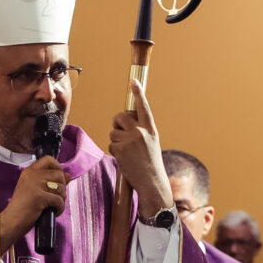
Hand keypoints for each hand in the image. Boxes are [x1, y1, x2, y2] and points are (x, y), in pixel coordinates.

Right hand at [0, 157, 69, 248]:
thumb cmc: (21, 208)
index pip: (48, 159)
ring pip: (61, 188)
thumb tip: (68, 176)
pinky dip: (60, 208)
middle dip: (63, 187)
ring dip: (62, 199)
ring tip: (54, 206)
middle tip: (57, 197)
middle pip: (59, 174)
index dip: (58, 167)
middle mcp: (32, 175)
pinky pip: (59, 200)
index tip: (58, 179)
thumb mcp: (34, 190)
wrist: (10, 222)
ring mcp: (35, 185)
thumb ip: (49, 181)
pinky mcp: (39, 197)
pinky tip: (54, 212)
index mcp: (28, 172)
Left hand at [107, 80, 172, 218]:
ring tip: (127, 152)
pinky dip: (115, 150)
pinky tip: (124, 159)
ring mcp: (130, 140)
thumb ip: (141, 131)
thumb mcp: (151, 143)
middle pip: (120, 116)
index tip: (134, 81)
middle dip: (116, 122)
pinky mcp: (120, 149)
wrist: (152, 182)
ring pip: (113, 132)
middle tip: (119, 130)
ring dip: (116, 140)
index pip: (143, 108)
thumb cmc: (151, 164)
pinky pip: (111, 144)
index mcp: (151, 129)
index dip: (138, 94)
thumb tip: (124, 122)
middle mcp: (141, 132)